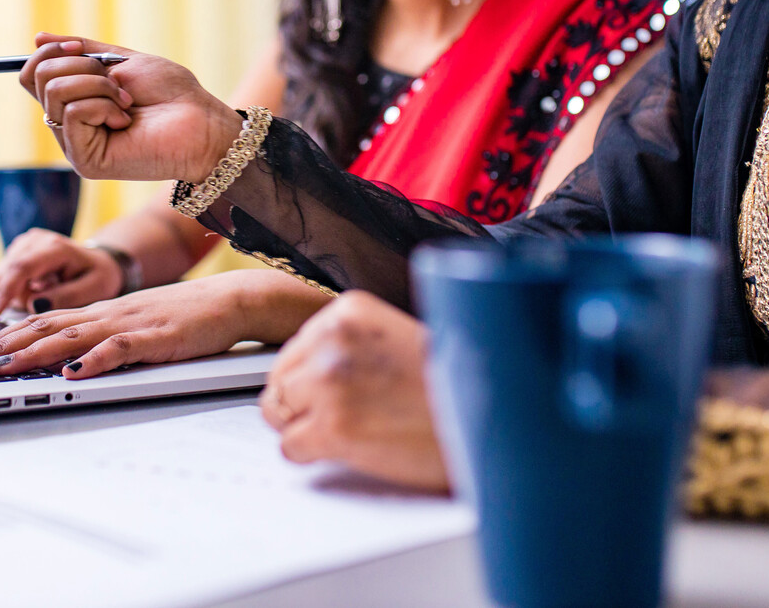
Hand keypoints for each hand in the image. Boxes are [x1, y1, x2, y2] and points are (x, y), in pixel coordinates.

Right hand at [0, 229, 121, 317]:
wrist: (98, 262)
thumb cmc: (98, 276)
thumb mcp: (94, 290)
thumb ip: (65, 297)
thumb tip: (34, 305)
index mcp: (55, 247)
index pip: (21, 267)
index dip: (5, 291)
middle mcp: (35, 240)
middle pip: (7, 274)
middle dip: (20, 296)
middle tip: (51, 295)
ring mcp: (24, 243)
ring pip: (3, 277)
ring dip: (21, 292)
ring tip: (49, 288)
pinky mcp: (18, 251)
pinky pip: (5, 277)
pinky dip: (19, 288)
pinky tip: (40, 286)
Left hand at [0, 273, 276, 378]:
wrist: (230, 300)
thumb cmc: (189, 316)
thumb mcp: (138, 325)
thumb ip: (106, 338)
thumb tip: (71, 359)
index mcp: (103, 312)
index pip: (44, 321)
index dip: (7, 336)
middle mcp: (108, 314)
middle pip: (46, 327)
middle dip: (3, 346)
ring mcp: (130, 324)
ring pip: (72, 337)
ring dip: (33, 353)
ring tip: (2, 367)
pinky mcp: (155, 338)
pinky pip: (118, 349)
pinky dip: (93, 361)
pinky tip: (72, 372)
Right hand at [20, 34, 242, 183]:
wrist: (201, 121)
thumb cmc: (171, 93)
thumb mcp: (121, 60)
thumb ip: (81, 51)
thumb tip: (37, 37)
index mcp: (75, 100)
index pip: (32, 75)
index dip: (46, 53)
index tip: (76, 46)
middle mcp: (69, 124)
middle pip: (37, 78)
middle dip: (79, 65)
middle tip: (116, 81)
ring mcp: (75, 144)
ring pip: (54, 92)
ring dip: (98, 85)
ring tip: (127, 102)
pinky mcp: (85, 160)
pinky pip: (73, 113)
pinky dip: (104, 105)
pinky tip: (126, 121)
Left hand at [259, 291, 449, 492]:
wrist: (491, 418)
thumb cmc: (454, 384)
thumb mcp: (396, 337)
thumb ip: (350, 345)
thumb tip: (309, 371)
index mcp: (348, 312)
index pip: (295, 347)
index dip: (310, 377)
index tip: (333, 391)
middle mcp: (334, 341)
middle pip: (281, 379)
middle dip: (301, 403)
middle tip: (336, 418)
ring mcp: (330, 384)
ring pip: (277, 412)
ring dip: (303, 428)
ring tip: (346, 433)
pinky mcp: (333, 428)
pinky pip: (289, 447)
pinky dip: (310, 455)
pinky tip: (347, 450)